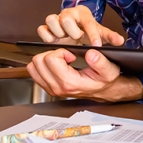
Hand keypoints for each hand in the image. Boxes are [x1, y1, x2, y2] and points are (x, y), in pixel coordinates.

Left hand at [27, 48, 142, 101]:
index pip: (51, 59)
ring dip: (46, 59)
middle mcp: (57, 87)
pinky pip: (34, 72)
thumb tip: (91, 54)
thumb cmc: (104, 80)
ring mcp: (51, 89)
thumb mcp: (109, 70)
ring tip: (61, 60)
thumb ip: (101, 62)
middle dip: (52, 53)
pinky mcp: (48, 88)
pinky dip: (43, 65)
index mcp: (70, 83)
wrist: (103, 91)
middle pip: (39, 62)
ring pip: (33, 67)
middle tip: (65, 56)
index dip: (61, 51)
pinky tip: (57, 65)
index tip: (71, 55)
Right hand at [37, 5, 124, 46]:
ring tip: (65, 39)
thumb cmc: (88, 30)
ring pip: (51, 20)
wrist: (76, 30)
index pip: (88, 23)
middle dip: (72, 31)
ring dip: (58, 33)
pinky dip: (47, 37)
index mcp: (83, 13)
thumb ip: (110, 37)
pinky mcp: (47, 28)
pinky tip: (55, 42)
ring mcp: (56, 20)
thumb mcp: (101, 33)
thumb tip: (120, 41)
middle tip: (77, 39)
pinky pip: (42, 29)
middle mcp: (68, 14)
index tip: (96, 45)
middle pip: (66, 18)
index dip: (92, 35)